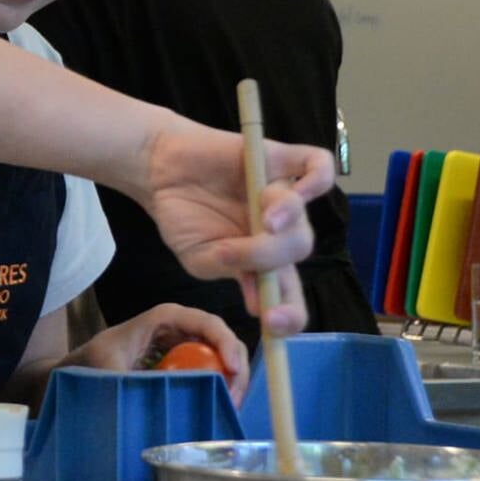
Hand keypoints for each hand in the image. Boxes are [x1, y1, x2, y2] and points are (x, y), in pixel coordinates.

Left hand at [67, 303, 249, 402]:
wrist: (86, 367)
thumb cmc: (95, 359)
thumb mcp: (107, 367)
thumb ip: (127, 378)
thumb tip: (152, 397)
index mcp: (166, 317)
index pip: (206, 323)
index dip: (225, 343)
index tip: (232, 371)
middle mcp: (183, 326)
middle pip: (223, 340)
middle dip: (236, 368)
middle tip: (234, 401)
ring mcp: (188, 344)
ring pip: (224, 357)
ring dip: (232, 382)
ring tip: (229, 409)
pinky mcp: (189, 362)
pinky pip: (214, 370)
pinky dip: (221, 388)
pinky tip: (221, 407)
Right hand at [134, 124, 333, 335]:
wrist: (161, 171)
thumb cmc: (182, 217)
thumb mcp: (199, 257)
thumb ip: (231, 273)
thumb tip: (260, 298)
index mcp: (262, 261)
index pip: (289, 293)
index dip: (291, 314)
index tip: (273, 322)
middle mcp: (278, 229)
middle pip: (298, 248)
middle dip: (273, 257)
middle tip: (236, 253)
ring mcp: (280, 193)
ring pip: (302, 215)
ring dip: (287, 222)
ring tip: (263, 221)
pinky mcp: (278, 159)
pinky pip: (318, 165)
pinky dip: (318, 178)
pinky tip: (301, 191)